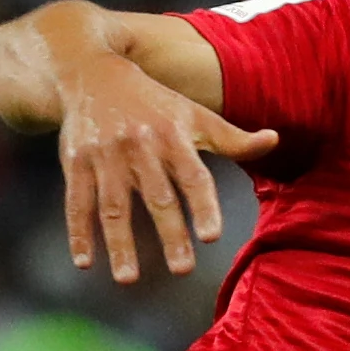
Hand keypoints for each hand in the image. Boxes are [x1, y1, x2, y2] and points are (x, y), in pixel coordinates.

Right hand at [59, 51, 279, 283]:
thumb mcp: (192, 114)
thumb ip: (232, 138)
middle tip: (182, 269)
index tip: (211, 237)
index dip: (203, 206)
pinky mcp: (75, 162)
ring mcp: (105, 156)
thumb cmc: (153, 102)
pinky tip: (84, 263)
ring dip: (119, 243)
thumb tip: (274, 140)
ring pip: (113, 205)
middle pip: (157, 196)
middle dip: (170, 233)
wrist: (90, 71)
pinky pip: (77, 201)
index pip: (193, 176)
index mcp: (173, 136)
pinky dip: (78, 232)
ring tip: (128, 279)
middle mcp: (139, 147)